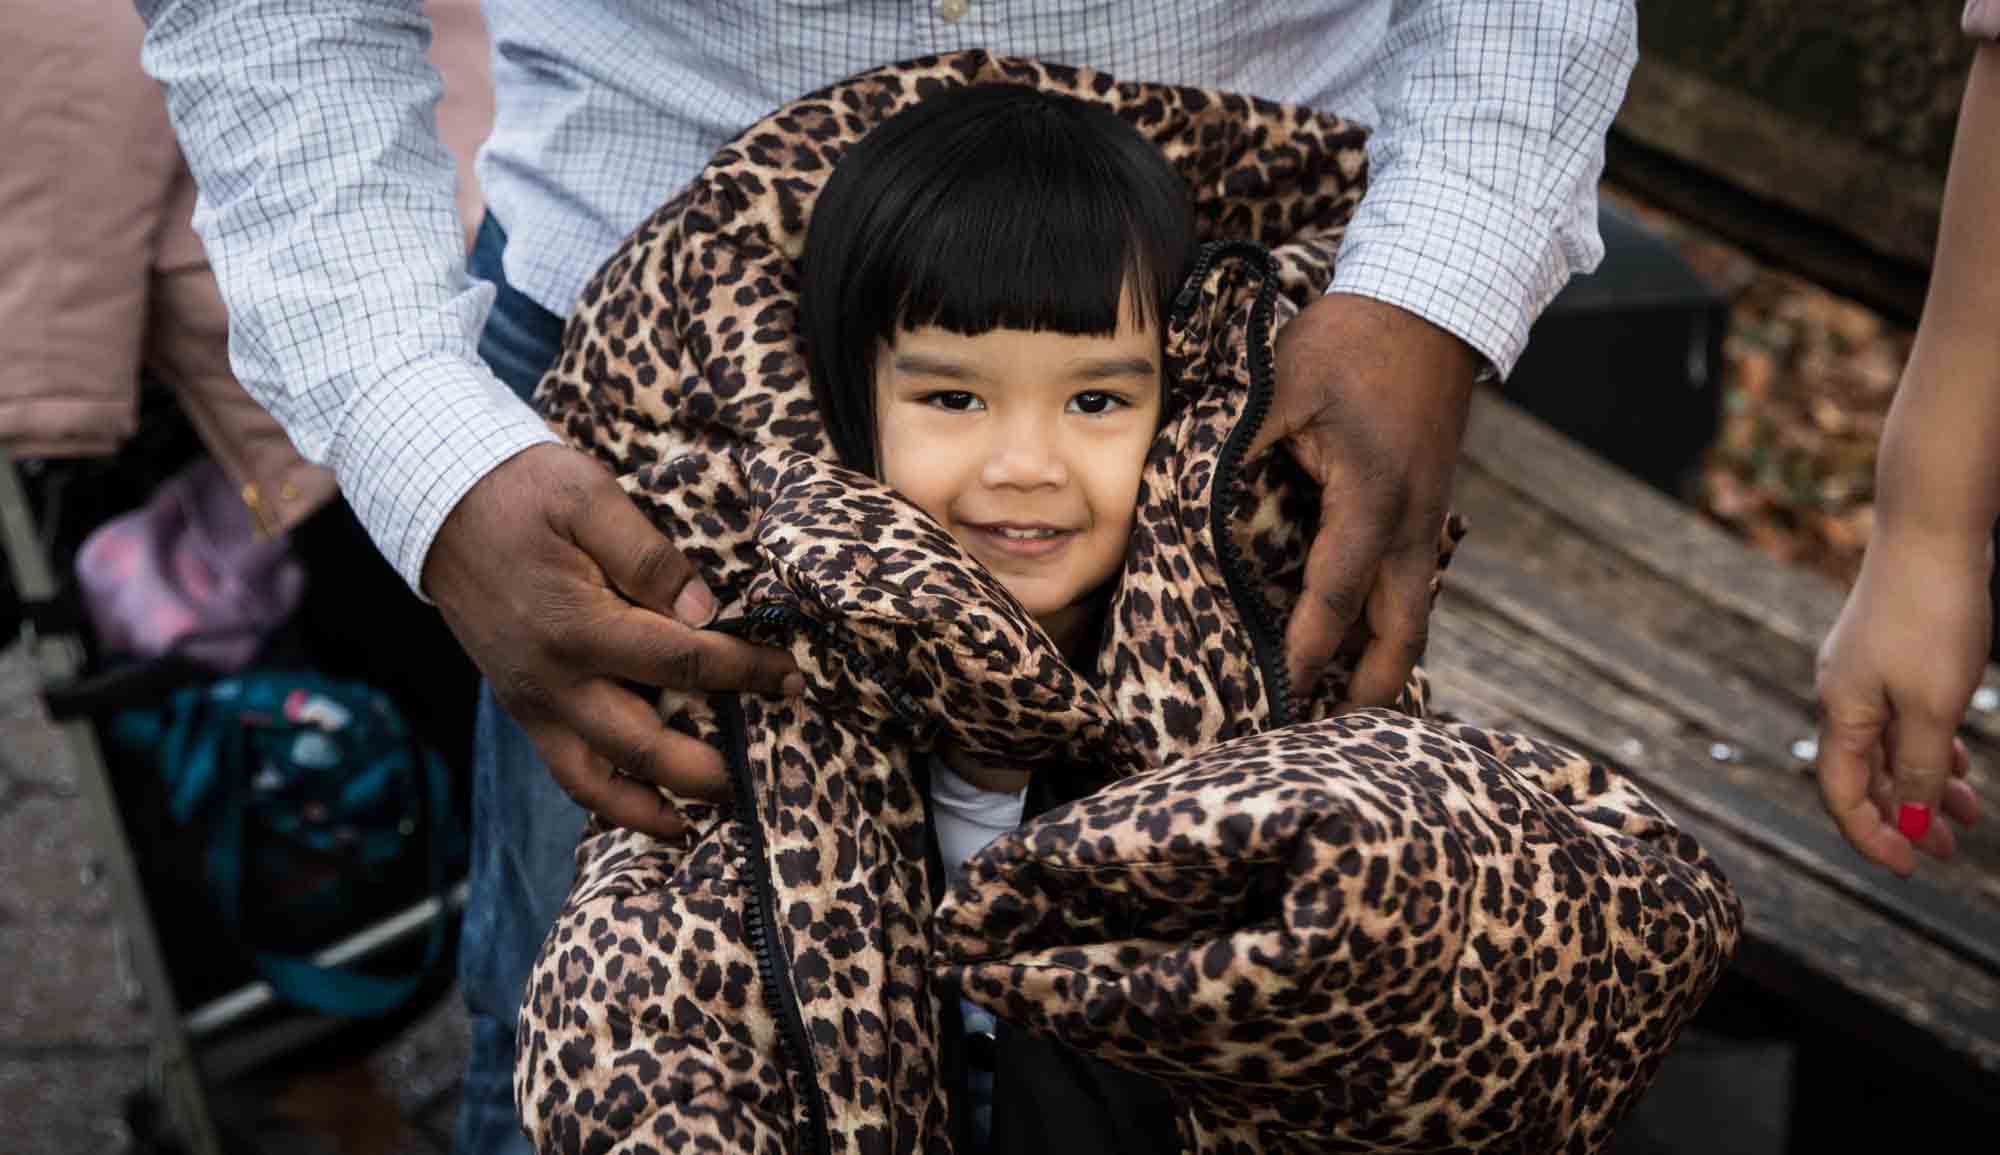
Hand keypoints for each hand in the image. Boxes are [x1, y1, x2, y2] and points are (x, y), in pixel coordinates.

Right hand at [423, 444, 800, 835]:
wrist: (443, 503)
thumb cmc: (524, 492)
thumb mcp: (588, 497)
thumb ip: (648, 555)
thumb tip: (706, 610)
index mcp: (578, 627)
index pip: (682, 664)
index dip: (744, 673)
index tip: (789, 677)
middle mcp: (554, 680)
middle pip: (644, 746)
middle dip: (710, 765)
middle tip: (764, 768)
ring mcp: (534, 703)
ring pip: (596, 783)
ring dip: (652, 809)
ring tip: (705, 819)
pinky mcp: (524, 708)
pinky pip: (567, 772)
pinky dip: (610, 799)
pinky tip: (651, 809)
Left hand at [1257, 292, 1477, 707]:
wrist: (1433, 300)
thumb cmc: (1352, 339)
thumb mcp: (1281, 383)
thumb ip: (1240, 442)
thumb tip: (1193, 497)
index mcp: (1372, 500)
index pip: (1335, 598)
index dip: (1305, 653)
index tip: (1277, 697)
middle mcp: (1411, 523)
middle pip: (1402, 635)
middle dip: (1369, 692)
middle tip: (1328, 738)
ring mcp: (1427, 517)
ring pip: (1413, 613)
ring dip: (1383, 660)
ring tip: (1342, 710)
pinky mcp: (1426, 505)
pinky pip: (1411, 582)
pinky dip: (1388, 620)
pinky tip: (1359, 640)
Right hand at [1815, 526, 1986, 874]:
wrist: (1932, 534)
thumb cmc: (1931, 619)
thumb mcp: (1933, 707)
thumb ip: (1919, 768)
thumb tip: (1911, 820)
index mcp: (1841, 712)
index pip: (1844, 794)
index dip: (1874, 836)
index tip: (1914, 866)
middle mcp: (1842, 696)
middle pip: (1866, 774)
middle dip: (1906, 817)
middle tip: (1949, 852)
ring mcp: (1864, 673)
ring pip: (1889, 746)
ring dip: (1925, 783)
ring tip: (1967, 811)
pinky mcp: (1888, 653)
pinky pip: (1902, 716)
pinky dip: (1928, 746)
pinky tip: (1957, 758)